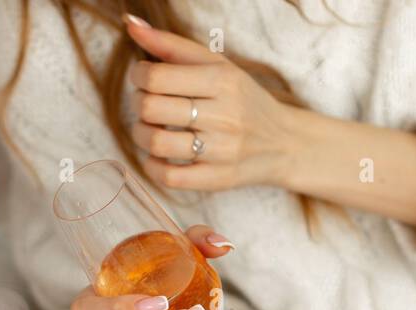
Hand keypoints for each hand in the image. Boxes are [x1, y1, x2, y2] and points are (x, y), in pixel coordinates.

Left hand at [124, 14, 293, 191]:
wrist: (285, 143)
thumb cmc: (243, 100)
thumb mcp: (217, 65)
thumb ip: (172, 45)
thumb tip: (130, 25)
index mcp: (222, 81)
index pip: (156, 77)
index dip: (138, 76)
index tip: (145, 79)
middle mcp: (224, 116)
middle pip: (151, 108)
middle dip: (138, 104)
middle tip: (147, 104)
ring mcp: (222, 151)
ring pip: (157, 143)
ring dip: (141, 135)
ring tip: (149, 129)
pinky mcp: (219, 179)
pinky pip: (171, 178)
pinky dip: (153, 167)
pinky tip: (158, 157)